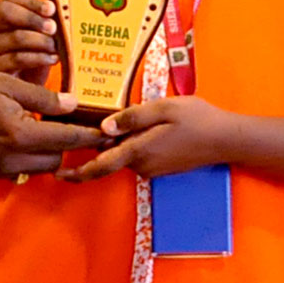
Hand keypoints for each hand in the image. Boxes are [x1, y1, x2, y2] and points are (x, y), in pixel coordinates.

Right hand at [0, 0, 56, 81]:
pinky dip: (39, 58)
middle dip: (33, 18)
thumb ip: (45, 26)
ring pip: (16, 36)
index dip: (32, 2)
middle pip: (6, 11)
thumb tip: (61, 15)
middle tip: (53, 28)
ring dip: (41, 40)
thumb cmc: (31, 61)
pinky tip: (52, 60)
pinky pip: (17, 58)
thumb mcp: (37, 39)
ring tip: (55, 48)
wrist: (20, 92)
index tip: (51, 9)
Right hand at [0, 68, 100, 178]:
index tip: (106, 131)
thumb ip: (43, 97)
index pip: (66, 139)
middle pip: (55, 159)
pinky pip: (19, 168)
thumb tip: (73, 105)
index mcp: (18, 134)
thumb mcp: (8, 84)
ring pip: (38, 166)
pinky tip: (24, 135)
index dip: (89, 136)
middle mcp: (10, 159)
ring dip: (47, 151)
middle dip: (66, 144)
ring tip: (48, 128)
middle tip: (72, 124)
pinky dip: (28, 155)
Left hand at [70, 95, 232, 181]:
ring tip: (128, 117)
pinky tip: (144, 126)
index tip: (57, 173)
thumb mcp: (164, 109)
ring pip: (124, 154)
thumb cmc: (197, 119)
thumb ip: (133, 117)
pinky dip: (132, 143)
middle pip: (110, 156)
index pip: (101, 165)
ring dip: (119, 141)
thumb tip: (103, 126)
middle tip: (90, 122)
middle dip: (100, 143)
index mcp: (139, 151)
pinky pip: (137, 155)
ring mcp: (151, 168)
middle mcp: (141, 165)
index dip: (77, 172)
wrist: (227, 139)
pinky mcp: (160, 166)